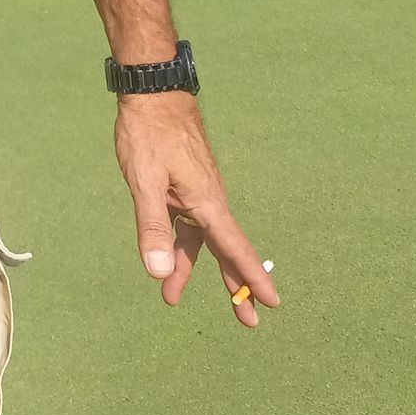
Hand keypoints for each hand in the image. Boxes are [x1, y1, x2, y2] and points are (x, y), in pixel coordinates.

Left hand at [115, 92, 279, 327]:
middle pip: (225, 251)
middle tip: (249, 321)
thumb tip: (158, 273)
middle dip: (234, 286)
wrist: (154, 93)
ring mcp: (198, 193)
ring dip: (190, 268)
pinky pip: (186, 224)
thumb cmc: (149, 134)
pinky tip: (164, 256)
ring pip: (200, 240)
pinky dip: (177, 244)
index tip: (270, 303)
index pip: (234, 249)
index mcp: (207, 203)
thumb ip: (153, 227)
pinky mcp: (185, 185)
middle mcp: (209, 201)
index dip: (250, 278)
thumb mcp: (145, 182)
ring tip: (172, 298)